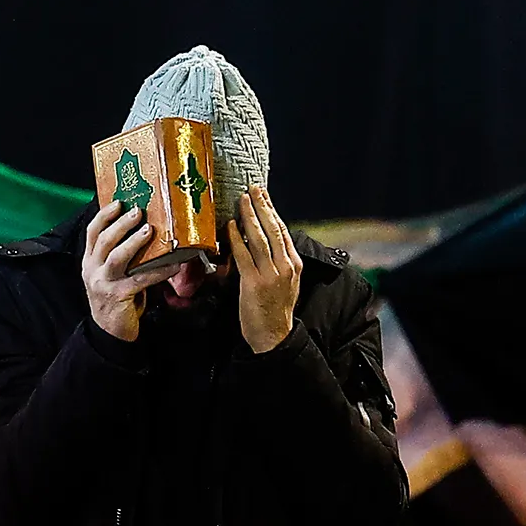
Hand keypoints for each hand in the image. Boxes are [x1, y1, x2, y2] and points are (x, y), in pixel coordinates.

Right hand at [81, 200, 170, 341]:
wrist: (109, 332)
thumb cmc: (116, 298)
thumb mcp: (112, 274)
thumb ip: (120, 256)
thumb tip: (145, 232)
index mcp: (89, 261)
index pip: (92, 232)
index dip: (104, 215)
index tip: (119, 202)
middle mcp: (92, 270)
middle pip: (104, 240)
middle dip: (121, 223)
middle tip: (138, 210)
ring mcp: (103, 283)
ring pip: (116, 257)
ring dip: (134, 241)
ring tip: (149, 229)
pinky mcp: (118, 296)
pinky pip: (141, 279)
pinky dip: (159, 271)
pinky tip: (173, 265)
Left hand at [228, 186, 300, 352]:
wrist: (273, 336)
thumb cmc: (275, 311)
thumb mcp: (285, 283)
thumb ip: (278, 263)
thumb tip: (263, 243)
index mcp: (294, 265)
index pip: (282, 231)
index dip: (272, 211)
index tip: (263, 196)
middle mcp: (285, 267)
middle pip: (273, 229)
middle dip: (262, 206)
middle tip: (252, 189)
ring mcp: (271, 275)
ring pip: (260, 239)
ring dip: (250, 217)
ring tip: (242, 200)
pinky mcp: (254, 283)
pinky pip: (244, 256)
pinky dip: (237, 240)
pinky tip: (231, 227)